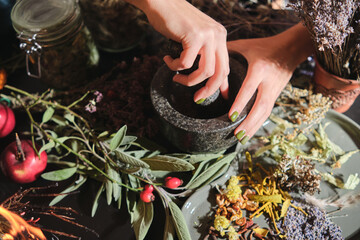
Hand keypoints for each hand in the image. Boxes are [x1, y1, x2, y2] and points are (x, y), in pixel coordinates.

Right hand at [130, 0, 229, 101]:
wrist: (160, 1)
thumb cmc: (174, 21)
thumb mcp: (194, 38)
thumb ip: (202, 54)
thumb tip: (206, 76)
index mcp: (220, 36)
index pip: (225, 65)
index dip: (223, 84)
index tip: (221, 96)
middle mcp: (218, 35)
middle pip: (220, 72)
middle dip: (208, 90)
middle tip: (197, 98)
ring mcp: (207, 35)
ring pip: (205, 72)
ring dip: (188, 80)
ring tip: (176, 77)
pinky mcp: (194, 36)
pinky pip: (185, 63)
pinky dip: (174, 66)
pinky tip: (167, 59)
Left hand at [227, 23, 313, 142]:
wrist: (292, 48)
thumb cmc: (265, 46)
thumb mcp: (247, 45)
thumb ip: (228, 50)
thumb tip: (210, 57)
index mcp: (260, 68)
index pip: (249, 89)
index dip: (241, 103)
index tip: (232, 117)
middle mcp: (269, 81)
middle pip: (260, 106)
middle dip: (249, 122)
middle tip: (236, 134)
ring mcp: (275, 89)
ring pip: (265, 112)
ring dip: (254, 127)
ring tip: (242, 139)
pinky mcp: (277, 94)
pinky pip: (268, 111)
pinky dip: (259, 123)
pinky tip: (250, 132)